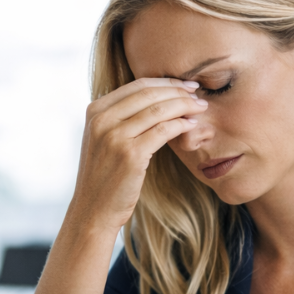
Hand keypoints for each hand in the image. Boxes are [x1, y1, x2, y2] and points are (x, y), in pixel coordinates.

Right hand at [68, 78, 205, 232]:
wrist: (93, 210)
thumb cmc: (104, 177)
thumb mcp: (104, 140)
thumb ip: (121, 118)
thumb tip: (158, 99)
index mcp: (95, 111)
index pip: (137, 85)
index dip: (166, 82)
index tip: (185, 85)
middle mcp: (102, 120)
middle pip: (149, 93)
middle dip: (179, 91)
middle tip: (198, 94)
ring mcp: (114, 136)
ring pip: (159, 110)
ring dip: (185, 106)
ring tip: (200, 108)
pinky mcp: (130, 154)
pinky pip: (164, 130)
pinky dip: (182, 125)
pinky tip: (192, 125)